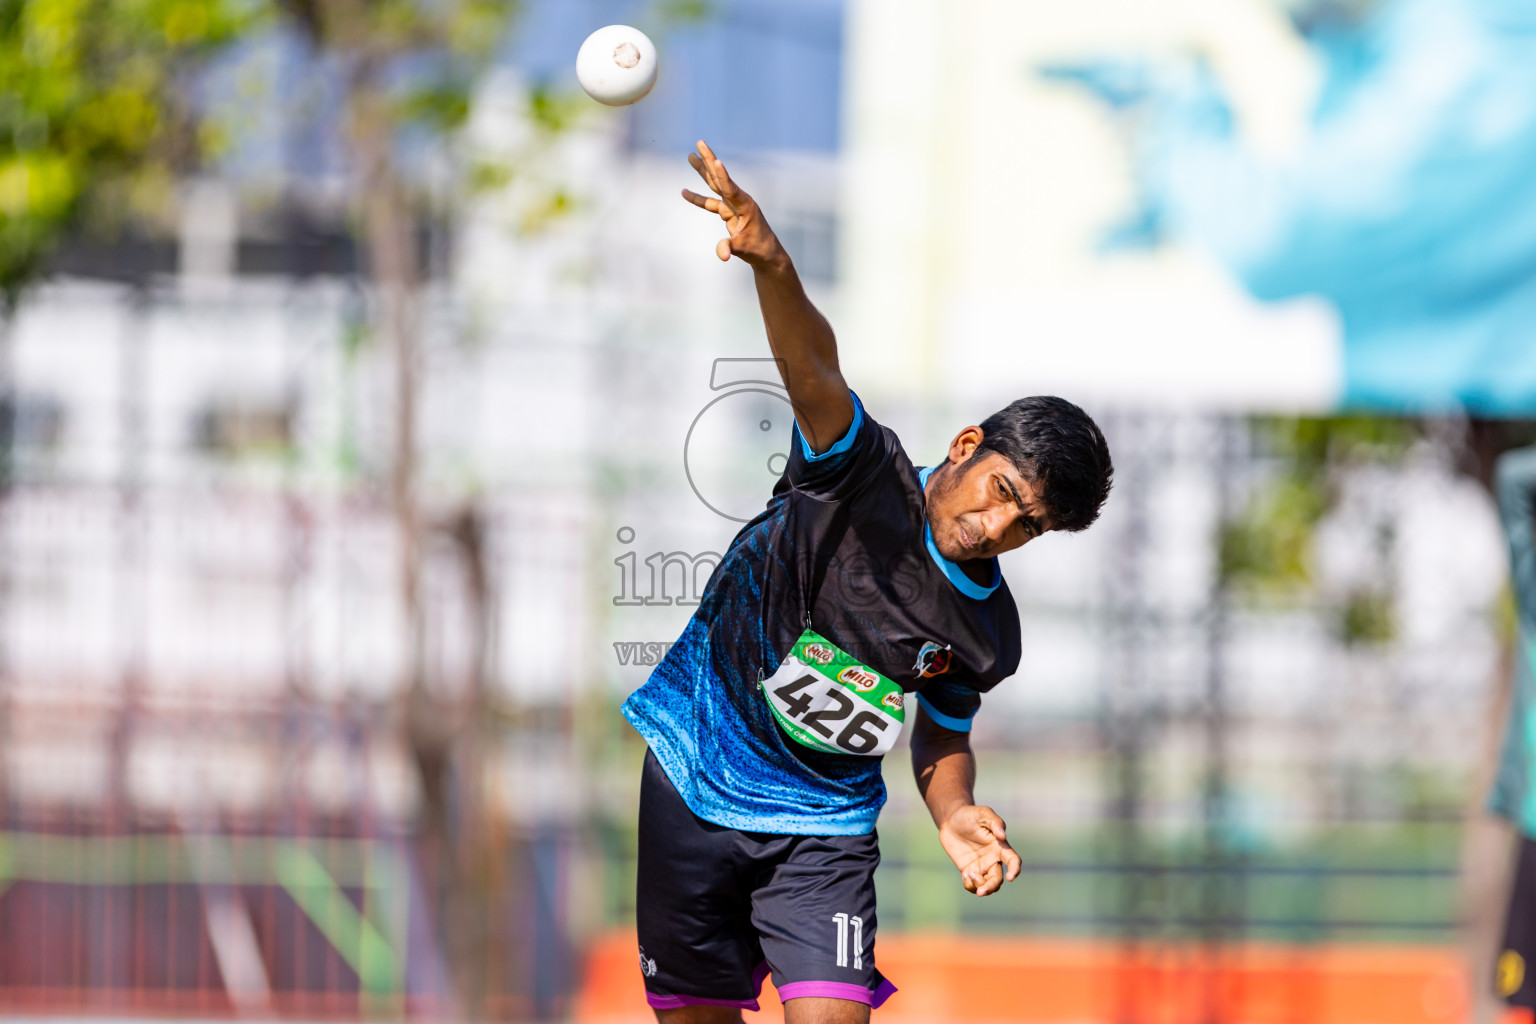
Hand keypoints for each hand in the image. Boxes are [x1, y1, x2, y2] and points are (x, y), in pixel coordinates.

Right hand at [681, 140, 785, 268]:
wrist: (766, 254)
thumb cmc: (758, 249)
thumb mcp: (743, 248)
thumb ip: (730, 248)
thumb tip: (721, 254)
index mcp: (745, 205)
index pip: (730, 188)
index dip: (723, 175)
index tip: (717, 160)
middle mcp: (739, 200)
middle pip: (720, 177)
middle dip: (709, 160)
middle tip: (700, 143)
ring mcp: (733, 205)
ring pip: (714, 184)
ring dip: (703, 170)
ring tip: (691, 156)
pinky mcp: (728, 212)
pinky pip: (710, 203)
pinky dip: (698, 198)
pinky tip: (685, 192)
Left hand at [937, 805, 1021, 896]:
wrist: (950, 819)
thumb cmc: (970, 814)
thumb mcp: (983, 813)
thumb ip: (995, 823)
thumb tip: (1003, 836)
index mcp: (1000, 847)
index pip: (1013, 861)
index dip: (1015, 870)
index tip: (1010, 877)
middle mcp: (992, 859)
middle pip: (998, 880)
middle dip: (991, 887)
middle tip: (981, 892)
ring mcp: (980, 866)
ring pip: (987, 885)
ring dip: (980, 886)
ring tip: (970, 875)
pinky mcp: (968, 870)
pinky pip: (972, 885)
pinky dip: (970, 885)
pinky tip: (965, 875)